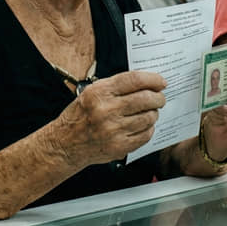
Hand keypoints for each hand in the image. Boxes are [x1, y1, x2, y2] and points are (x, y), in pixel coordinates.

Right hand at [50, 70, 166, 165]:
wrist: (65, 144)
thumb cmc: (80, 116)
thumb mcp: (92, 92)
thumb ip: (116, 86)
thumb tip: (146, 83)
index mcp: (100, 92)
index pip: (134, 80)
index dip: (153, 79)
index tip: (161, 82)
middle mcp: (106, 110)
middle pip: (145, 99)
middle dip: (158, 97)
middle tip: (160, 98)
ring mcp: (113, 130)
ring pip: (148, 117)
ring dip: (154, 113)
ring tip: (150, 112)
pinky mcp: (119, 146)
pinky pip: (145, 135)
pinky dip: (149, 128)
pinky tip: (143, 126)